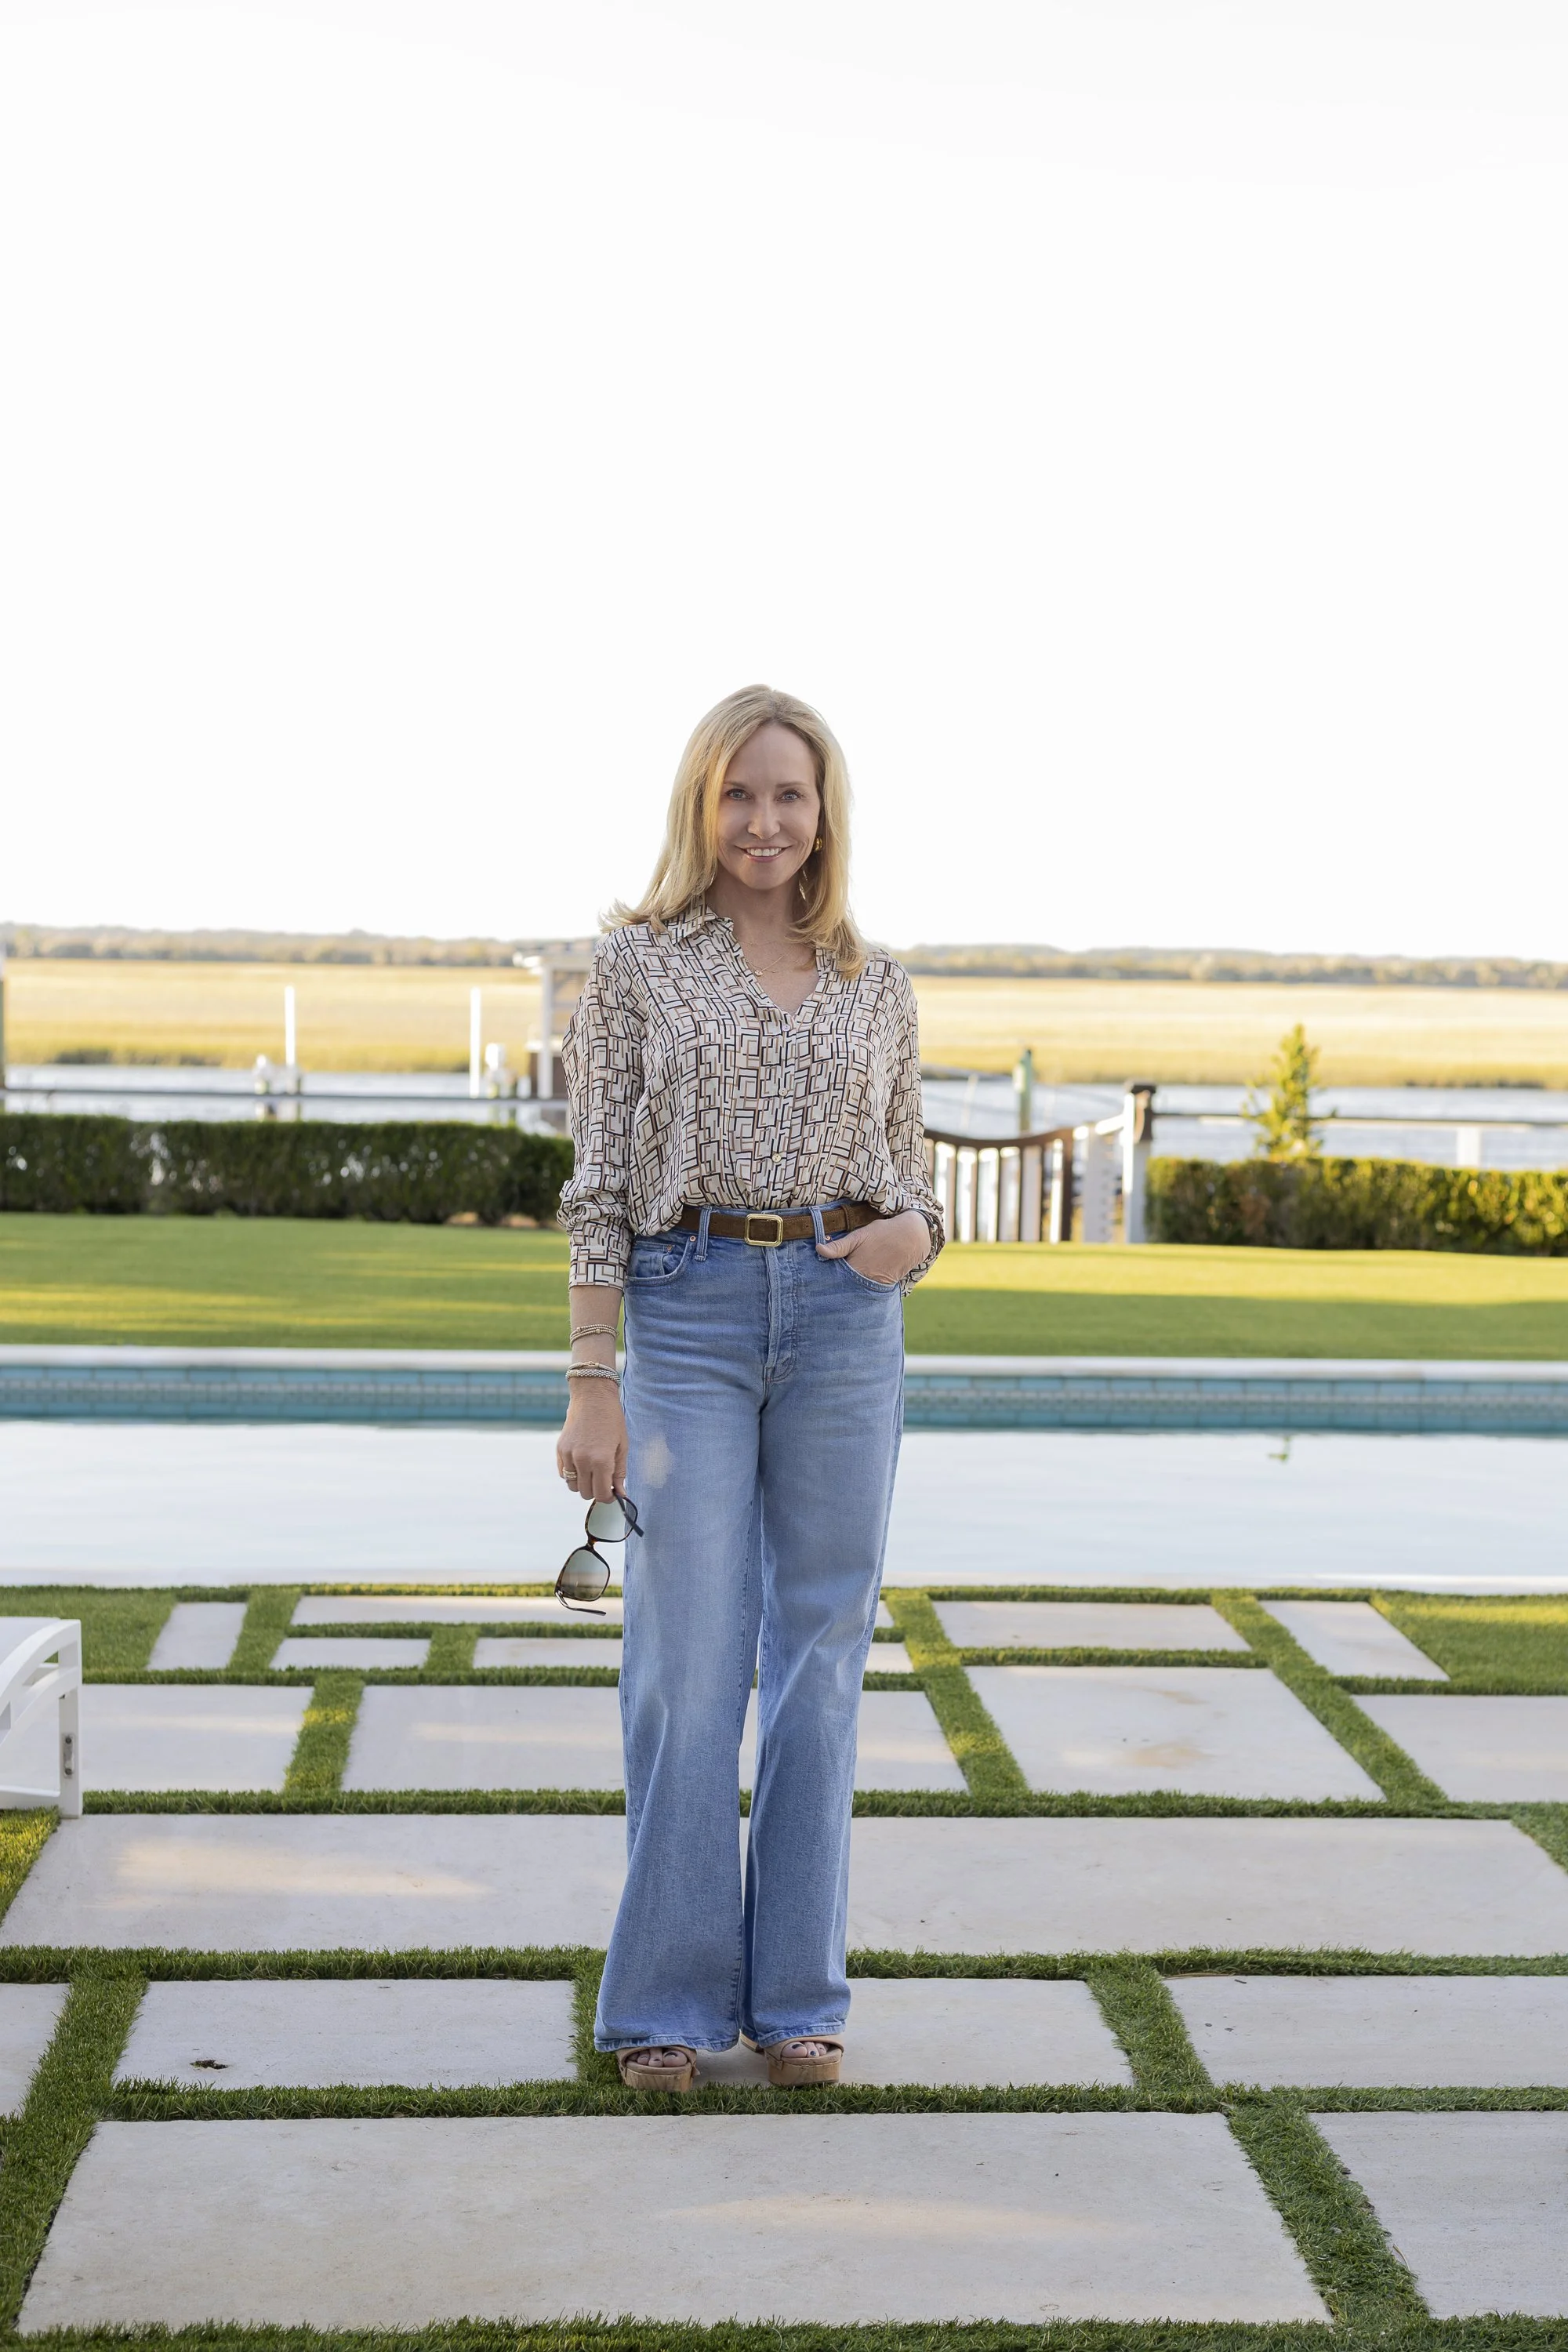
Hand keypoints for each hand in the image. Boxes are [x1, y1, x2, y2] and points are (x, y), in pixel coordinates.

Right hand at [556, 1382, 627, 1505]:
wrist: (592, 1397)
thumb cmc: (612, 1420)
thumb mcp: (622, 1446)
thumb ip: (620, 1473)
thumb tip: (621, 1494)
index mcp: (601, 1460)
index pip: (601, 1493)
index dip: (609, 1497)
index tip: (613, 1493)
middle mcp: (582, 1460)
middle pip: (585, 1493)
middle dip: (596, 1491)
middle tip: (604, 1481)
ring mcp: (568, 1455)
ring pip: (573, 1486)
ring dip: (583, 1484)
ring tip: (593, 1471)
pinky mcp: (560, 1450)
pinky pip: (563, 1473)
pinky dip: (572, 1474)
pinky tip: (582, 1464)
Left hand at [815, 1208, 929, 1287]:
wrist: (912, 1239)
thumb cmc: (883, 1235)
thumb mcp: (859, 1236)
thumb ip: (838, 1246)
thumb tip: (818, 1249)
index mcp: (855, 1270)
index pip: (831, 1279)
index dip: (821, 1278)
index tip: (811, 1277)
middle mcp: (863, 1282)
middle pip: (841, 1288)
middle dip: (830, 1286)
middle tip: (817, 1284)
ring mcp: (873, 1287)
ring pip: (852, 1291)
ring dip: (843, 1288)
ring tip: (830, 1287)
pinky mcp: (881, 1288)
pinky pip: (864, 1292)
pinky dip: (856, 1289)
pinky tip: (848, 1285)